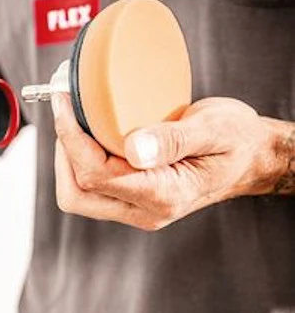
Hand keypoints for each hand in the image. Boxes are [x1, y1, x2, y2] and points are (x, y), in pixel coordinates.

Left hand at [52, 93, 287, 230]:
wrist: (250, 157)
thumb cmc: (237, 141)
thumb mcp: (214, 129)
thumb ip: (174, 140)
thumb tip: (134, 149)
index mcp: (164, 195)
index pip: (97, 175)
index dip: (71, 138)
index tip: (64, 103)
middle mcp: (146, 210)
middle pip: (77, 195)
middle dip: (63, 153)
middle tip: (69, 111)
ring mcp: (138, 209)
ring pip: (79, 195)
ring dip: (69, 158)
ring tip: (77, 119)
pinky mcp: (132, 200)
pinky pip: (93, 188)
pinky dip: (82, 160)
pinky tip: (91, 132)